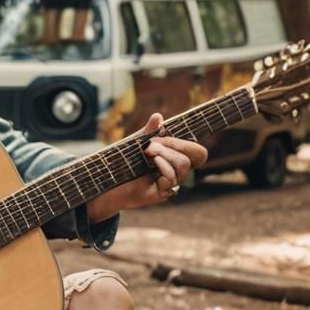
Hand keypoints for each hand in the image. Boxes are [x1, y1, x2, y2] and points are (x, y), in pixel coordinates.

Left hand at [86, 113, 208, 221]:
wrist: (110, 181)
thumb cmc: (126, 162)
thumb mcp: (138, 143)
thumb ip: (149, 131)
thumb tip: (158, 116)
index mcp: (176, 158)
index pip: (199, 153)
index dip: (188, 144)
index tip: (165, 136)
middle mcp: (177, 172)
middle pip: (192, 156)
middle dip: (172, 145)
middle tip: (150, 145)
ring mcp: (172, 183)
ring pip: (182, 165)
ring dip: (164, 154)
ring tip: (147, 153)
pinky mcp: (164, 193)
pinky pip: (172, 178)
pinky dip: (162, 166)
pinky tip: (150, 164)